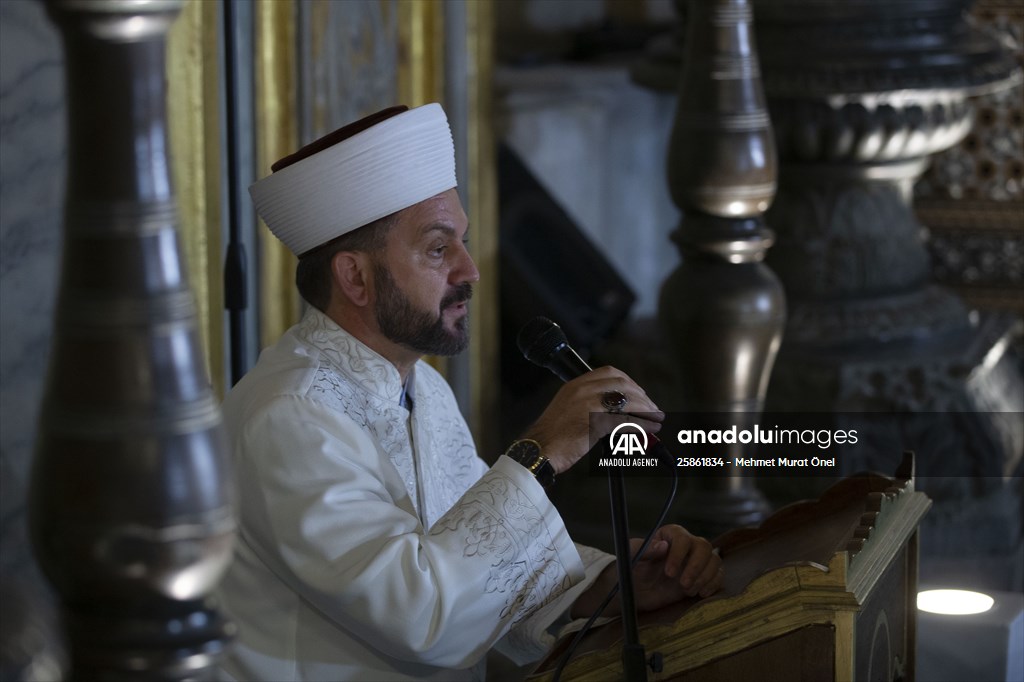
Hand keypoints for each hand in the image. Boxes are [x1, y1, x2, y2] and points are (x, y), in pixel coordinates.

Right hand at [522, 366, 663, 474]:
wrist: (537, 450)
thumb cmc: (551, 437)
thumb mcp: (567, 410)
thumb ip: (588, 405)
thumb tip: (615, 414)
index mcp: (575, 385)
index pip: (609, 372)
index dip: (629, 382)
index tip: (639, 393)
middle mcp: (582, 390)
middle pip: (622, 384)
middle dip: (642, 396)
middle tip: (652, 408)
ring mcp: (589, 405)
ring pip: (627, 401)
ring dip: (646, 410)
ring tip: (656, 420)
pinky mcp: (595, 423)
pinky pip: (626, 421)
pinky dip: (642, 425)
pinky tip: (648, 430)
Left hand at [572, 525, 722, 618]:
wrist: (634, 591)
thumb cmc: (630, 569)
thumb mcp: (631, 557)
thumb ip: (645, 550)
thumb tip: (663, 546)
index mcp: (669, 535)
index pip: (682, 538)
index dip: (679, 554)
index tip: (669, 572)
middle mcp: (686, 545)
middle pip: (704, 547)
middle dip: (696, 567)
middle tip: (683, 584)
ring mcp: (695, 561)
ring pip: (714, 560)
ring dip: (705, 577)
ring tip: (688, 591)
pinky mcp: (701, 577)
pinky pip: (718, 575)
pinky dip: (713, 584)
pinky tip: (701, 594)